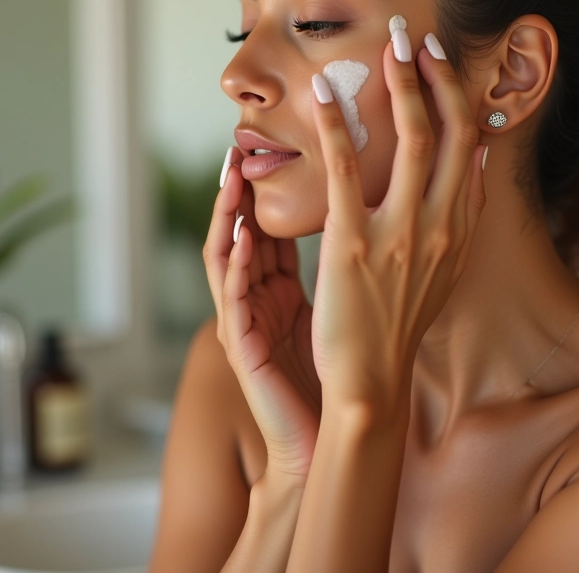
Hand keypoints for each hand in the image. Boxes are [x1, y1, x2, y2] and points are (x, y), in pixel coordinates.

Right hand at [203, 151, 320, 480]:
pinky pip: (234, 300)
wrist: (332, 429)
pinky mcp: (242, 348)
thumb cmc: (333, 367)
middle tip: (240, 149)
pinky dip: (236, 266)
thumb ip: (328, 262)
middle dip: (237, 193)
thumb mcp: (329, 303)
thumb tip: (353, 215)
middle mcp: (255, 300)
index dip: (262, 192)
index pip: (263, 229)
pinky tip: (244, 237)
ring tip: (232, 179)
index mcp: (277, 289)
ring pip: (225, 259)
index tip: (270, 152)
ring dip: (227, 218)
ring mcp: (244, 322)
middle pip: (239, 234)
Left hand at [309, 26, 486, 418]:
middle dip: (436, 76)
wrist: (372, 378)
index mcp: (461, 228)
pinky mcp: (354, 245)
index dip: (459, 96)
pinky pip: (347, 171)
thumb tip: (476, 155)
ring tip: (388, 46)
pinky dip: (334, 125)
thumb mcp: (447, 265)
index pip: (472, 146)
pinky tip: (320, 92)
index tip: (441, 60)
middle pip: (450, 133)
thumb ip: (464, 211)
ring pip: (412, 142)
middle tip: (415, 35)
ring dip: (402, 86)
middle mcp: (441, 225)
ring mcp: (401, 234)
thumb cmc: (402, 318)